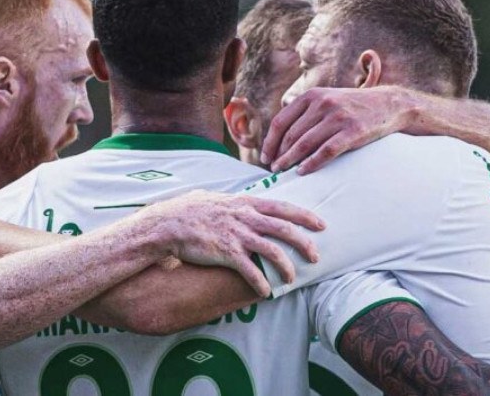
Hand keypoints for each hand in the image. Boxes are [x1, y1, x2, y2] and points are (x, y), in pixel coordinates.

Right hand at [136, 189, 324, 297]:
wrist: (167, 224)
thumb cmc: (188, 210)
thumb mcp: (214, 198)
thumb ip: (233, 201)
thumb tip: (241, 199)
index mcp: (244, 203)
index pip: (282, 207)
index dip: (305, 216)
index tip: (321, 225)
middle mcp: (244, 217)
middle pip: (284, 228)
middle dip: (304, 242)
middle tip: (316, 255)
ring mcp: (236, 234)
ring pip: (272, 250)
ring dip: (286, 266)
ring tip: (292, 278)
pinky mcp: (225, 252)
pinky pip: (250, 270)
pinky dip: (261, 282)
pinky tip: (266, 291)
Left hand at [261, 86, 417, 173]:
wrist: (388, 104)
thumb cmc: (351, 107)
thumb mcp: (325, 100)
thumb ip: (304, 113)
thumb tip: (278, 139)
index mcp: (311, 96)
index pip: (281, 122)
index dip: (270, 142)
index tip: (265, 157)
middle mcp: (322, 104)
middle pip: (290, 135)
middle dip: (279, 154)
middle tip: (274, 168)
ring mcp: (338, 117)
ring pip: (305, 144)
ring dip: (290, 160)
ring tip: (283, 171)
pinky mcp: (353, 131)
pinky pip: (326, 151)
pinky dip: (312, 163)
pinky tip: (303, 171)